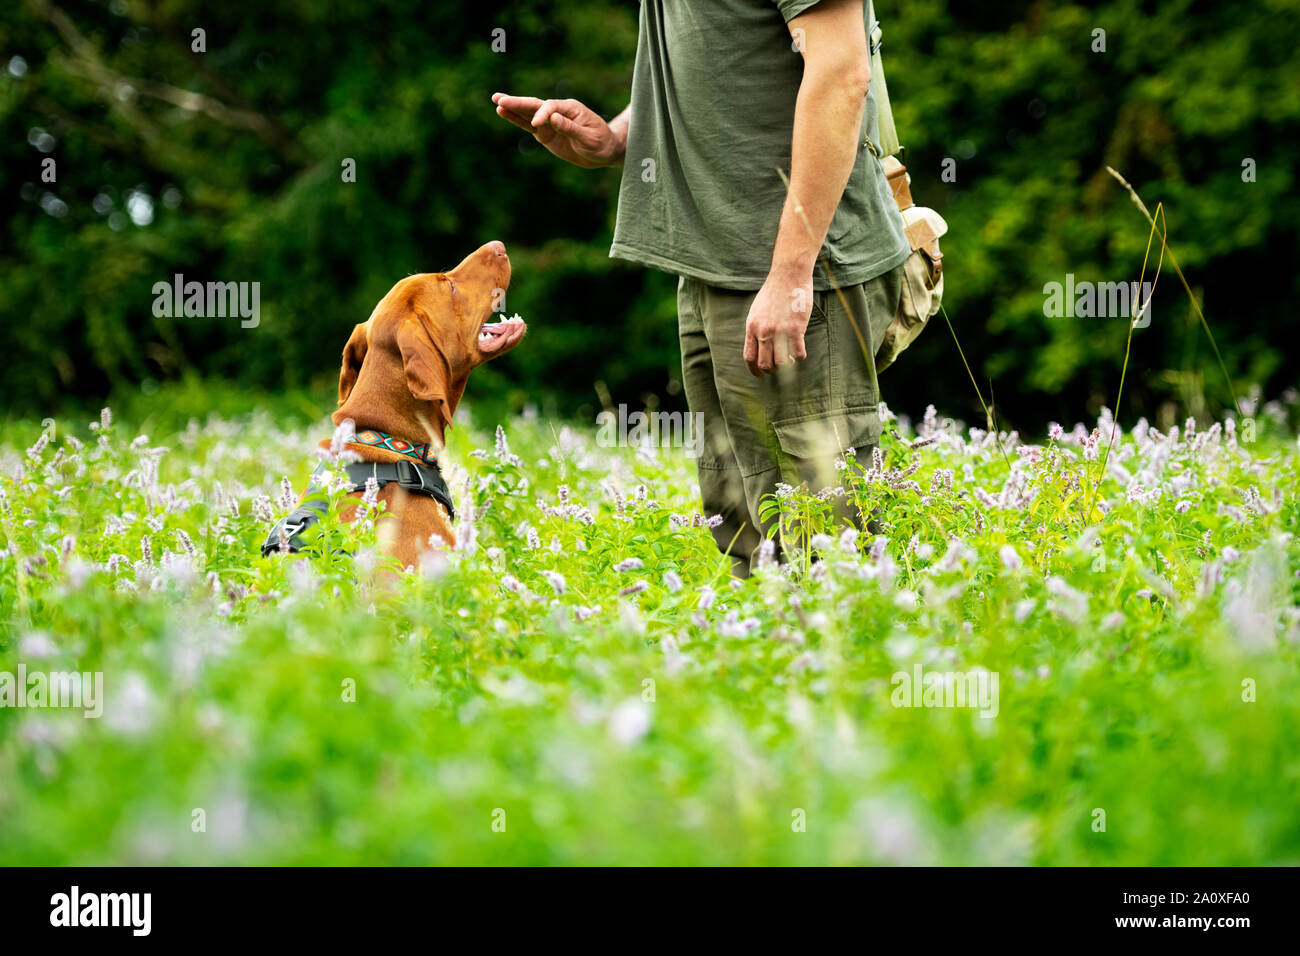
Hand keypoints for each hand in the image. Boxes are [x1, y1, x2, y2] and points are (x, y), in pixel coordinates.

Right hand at [491, 93, 625, 168]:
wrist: (604, 151)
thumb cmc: (601, 143)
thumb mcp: (590, 138)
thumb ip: (572, 129)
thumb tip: (553, 118)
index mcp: (571, 109)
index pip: (551, 108)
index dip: (543, 115)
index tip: (537, 124)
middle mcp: (558, 112)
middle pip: (535, 105)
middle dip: (518, 103)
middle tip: (499, 99)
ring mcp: (550, 122)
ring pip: (528, 114)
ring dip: (513, 108)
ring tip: (497, 102)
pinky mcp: (545, 133)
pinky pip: (528, 126)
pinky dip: (516, 120)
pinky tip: (503, 113)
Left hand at [743, 268, 813, 377]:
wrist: (788, 274)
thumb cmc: (774, 291)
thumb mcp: (757, 310)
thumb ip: (756, 328)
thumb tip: (758, 345)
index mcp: (752, 327)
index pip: (749, 357)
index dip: (754, 371)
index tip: (760, 375)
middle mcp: (763, 331)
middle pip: (764, 364)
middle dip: (771, 370)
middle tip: (778, 366)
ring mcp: (780, 331)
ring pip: (781, 363)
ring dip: (786, 365)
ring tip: (790, 359)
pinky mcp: (796, 328)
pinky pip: (798, 354)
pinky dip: (799, 357)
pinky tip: (800, 351)